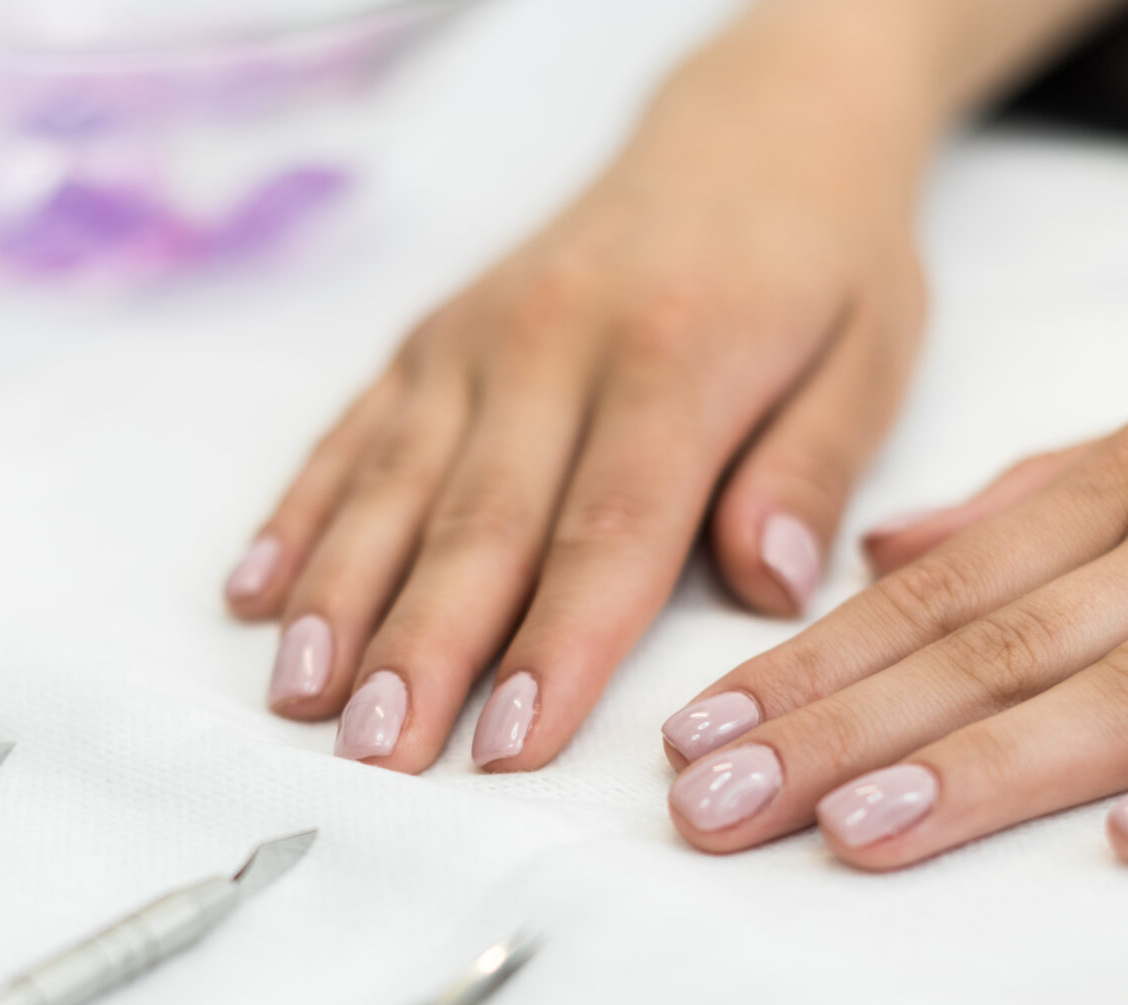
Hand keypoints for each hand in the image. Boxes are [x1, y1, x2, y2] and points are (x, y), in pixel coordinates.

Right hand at [224, 0, 976, 773]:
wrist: (750, 126)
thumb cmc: (819, 261)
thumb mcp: (871, 350)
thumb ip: (814, 467)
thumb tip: (771, 581)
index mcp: (675, 355)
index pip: (608, 528)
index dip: (555, 646)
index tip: (511, 749)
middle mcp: (553, 343)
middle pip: (477, 524)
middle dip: (421, 651)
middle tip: (377, 756)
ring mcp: (475, 340)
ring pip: (393, 486)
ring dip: (340, 599)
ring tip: (300, 701)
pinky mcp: (429, 340)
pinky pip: (352, 435)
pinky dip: (300, 516)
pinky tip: (256, 596)